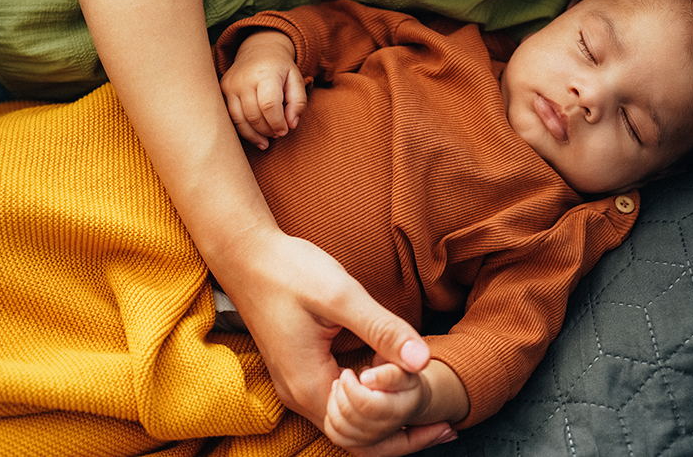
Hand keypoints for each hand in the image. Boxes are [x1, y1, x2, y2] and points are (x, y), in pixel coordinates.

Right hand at [210, 230, 450, 453]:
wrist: (246, 254)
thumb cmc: (289, 271)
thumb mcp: (341, 297)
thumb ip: (383, 329)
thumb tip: (423, 361)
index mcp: (309, 384)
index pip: (363, 435)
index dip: (404, 431)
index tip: (442, 418)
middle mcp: (300, 395)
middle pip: (356, 438)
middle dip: (400, 435)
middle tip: (447, 425)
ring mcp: (297, 385)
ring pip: (348, 424)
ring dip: (386, 419)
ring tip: (428, 410)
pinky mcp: (301, 371)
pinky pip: (339, 404)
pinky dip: (370, 403)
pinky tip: (395, 383)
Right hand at [220, 30, 307, 148]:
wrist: (258, 49)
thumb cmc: (280, 68)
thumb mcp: (296, 79)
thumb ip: (298, 102)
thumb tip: (291, 124)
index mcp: (265, 73)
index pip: (269, 105)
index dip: (277, 122)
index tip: (285, 131)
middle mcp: (244, 79)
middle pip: (254, 115)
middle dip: (267, 130)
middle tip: (278, 134)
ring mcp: (230, 85)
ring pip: (239, 120)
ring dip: (255, 135)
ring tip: (267, 141)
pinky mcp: (223, 91)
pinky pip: (231, 118)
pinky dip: (244, 131)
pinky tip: (256, 137)